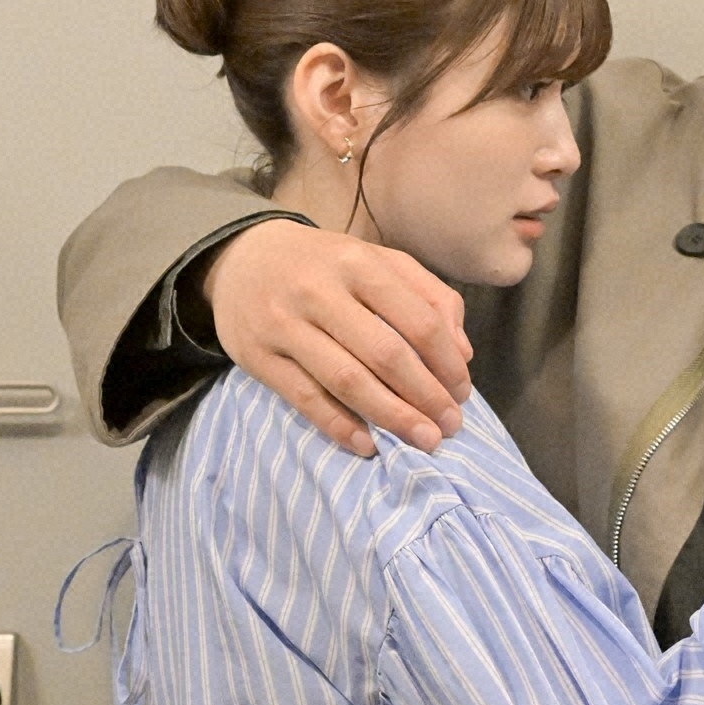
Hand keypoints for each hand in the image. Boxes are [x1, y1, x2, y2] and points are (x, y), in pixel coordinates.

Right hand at [202, 218, 472, 454]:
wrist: (240, 259)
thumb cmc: (325, 265)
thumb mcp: (378, 261)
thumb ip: (428, 295)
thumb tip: (462, 352)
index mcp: (359, 263)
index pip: (418, 320)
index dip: (446, 363)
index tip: (461, 393)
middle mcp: (320, 291)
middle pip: (386, 354)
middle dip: (426, 396)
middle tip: (449, 427)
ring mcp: (285, 325)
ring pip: (347, 380)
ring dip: (392, 417)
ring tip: (423, 440)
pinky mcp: (258, 357)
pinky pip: (305, 398)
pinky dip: (340, 426)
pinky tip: (368, 445)